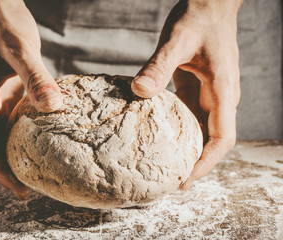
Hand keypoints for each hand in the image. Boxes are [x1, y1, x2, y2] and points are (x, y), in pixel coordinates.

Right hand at [0, 0, 62, 198]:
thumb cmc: (3, 24)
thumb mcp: (19, 48)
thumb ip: (34, 77)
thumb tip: (53, 107)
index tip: (20, 189)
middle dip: (9, 169)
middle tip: (35, 188)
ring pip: (4, 134)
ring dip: (18, 154)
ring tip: (42, 171)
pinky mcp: (10, 90)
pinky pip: (17, 118)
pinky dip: (29, 133)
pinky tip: (49, 139)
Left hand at [131, 0, 241, 188]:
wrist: (210, 4)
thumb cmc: (199, 18)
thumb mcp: (177, 40)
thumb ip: (159, 66)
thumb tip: (139, 91)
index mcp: (223, 92)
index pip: (222, 139)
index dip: (206, 163)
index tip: (184, 180)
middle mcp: (220, 98)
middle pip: (212, 141)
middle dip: (194, 164)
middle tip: (167, 182)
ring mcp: (209, 94)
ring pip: (201, 131)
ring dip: (185, 150)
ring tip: (162, 167)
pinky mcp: (198, 88)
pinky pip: (190, 116)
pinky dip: (177, 132)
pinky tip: (158, 138)